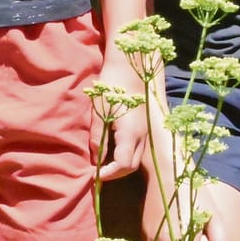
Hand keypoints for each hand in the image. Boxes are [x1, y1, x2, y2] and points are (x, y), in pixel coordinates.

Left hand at [95, 58, 149, 180]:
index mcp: (131, 133)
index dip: (108, 174)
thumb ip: (97, 138)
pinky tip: (112, 150)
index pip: (123, 165)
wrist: (130, 64)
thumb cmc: (112, 85)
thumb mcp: (99, 112)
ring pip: (136, 158)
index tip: (94, 175)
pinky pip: (137, 148)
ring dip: (120, 165)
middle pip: (131, 165)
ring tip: (103, 164)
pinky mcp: (144, 125)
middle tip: (97, 172)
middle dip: (114, 173)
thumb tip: (94, 159)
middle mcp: (142, 135)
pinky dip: (125, 155)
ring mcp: (146, 130)